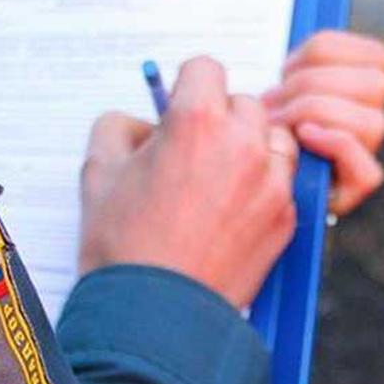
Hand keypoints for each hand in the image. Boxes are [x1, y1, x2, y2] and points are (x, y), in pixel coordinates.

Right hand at [79, 56, 298, 308]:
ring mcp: (271, 181)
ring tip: (220, 179)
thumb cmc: (123, 247)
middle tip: (195, 151)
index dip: (187, 85)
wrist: (155, 315)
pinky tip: (233, 211)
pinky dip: (264, 186)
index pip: (206, 67)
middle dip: (220, 118)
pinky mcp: (286, 216)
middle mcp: (243, 143)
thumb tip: (142, 123)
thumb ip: (118, 126)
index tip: (179, 106)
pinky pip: (284, 181)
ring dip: (252, 147)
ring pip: (273, 138)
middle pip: (244, 102)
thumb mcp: (98, 172)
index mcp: (196, 121)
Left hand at [262, 30, 383, 215]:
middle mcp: (372, 116)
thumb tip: (294, 31)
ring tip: (277, 123)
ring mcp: (368, 151)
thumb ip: (293, 63)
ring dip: (315, 115)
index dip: (323, 52)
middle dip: (313, 85)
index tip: (285, 67)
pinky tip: (303, 137)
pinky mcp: (357, 186)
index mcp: (362, 84)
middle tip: (274, 100)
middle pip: (374, 83)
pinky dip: (335, 145)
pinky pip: (368, 170)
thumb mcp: (274, 85)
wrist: (241, 181)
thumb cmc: (257, 126)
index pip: (376, 54)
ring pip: (372, 121)